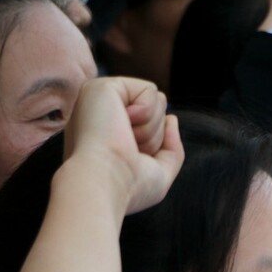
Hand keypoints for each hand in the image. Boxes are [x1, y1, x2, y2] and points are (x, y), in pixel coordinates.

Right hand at [63, 77, 183, 214]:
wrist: (105, 182)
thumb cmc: (128, 186)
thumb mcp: (159, 173)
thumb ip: (170, 149)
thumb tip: (172, 118)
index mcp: (108, 132)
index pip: (152, 127)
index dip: (154, 147)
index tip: (130, 163)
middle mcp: (101, 112)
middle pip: (158, 113)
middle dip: (154, 137)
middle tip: (128, 150)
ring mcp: (100, 98)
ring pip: (158, 102)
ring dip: (151, 128)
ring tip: (123, 139)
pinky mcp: (103, 85)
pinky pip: (151, 90)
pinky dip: (147, 112)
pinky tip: (121, 123)